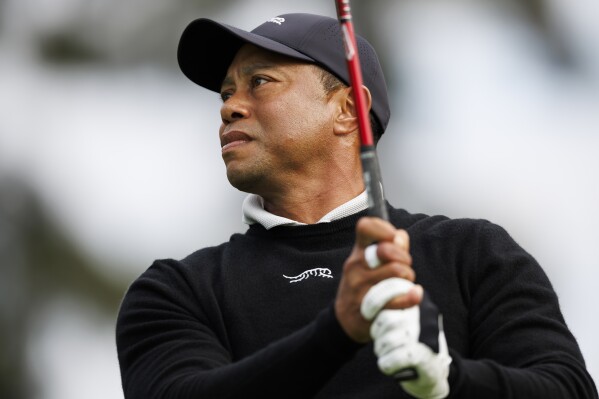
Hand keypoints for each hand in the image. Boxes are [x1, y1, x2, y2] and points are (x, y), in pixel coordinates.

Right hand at [334, 217, 421, 342]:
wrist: (345, 318)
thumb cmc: (365, 284)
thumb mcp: (372, 263)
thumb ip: (390, 247)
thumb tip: (401, 235)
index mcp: (358, 252)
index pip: (365, 227)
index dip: (383, 228)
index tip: (392, 238)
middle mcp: (355, 267)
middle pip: (386, 250)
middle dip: (404, 258)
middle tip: (405, 268)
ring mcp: (359, 288)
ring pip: (396, 273)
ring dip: (408, 279)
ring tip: (406, 285)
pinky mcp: (366, 309)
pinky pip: (395, 299)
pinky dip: (411, 296)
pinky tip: (415, 294)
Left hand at [370, 291, 451, 398]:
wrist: (433, 369)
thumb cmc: (412, 339)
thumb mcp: (404, 317)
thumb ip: (391, 304)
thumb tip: (369, 295)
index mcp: (418, 301)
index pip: (393, 288)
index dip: (374, 300)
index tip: (366, 312)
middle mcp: (424, 316)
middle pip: (386, 318)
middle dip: (377, 331)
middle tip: (379, 339)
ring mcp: (425, 336)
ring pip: (388, 340)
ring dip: (381, 349)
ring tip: (385, 352)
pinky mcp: (424, 357)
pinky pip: (394, 358)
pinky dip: (386, 364)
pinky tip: (388, 365)